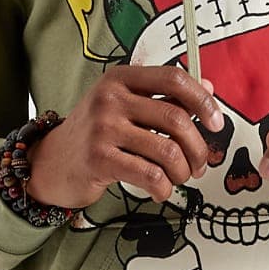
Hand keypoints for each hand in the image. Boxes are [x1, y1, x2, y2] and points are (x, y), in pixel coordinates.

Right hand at [27, 65, 224, 211]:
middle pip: (176, 119)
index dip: (203, 101)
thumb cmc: (95, 135)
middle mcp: (110, 98)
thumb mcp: (125, 106)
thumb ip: (164, 96)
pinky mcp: (99, 160)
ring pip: (167, 151)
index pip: (174, 79)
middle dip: (198, 148)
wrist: (51, 163)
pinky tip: (161, 190)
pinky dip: (164, 188)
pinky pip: (150, 176)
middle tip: (201, 164)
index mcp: (121, 78)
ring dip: (183, 172)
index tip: (216, 122)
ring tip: (179, 178)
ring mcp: (103, 129)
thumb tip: (208, 86)